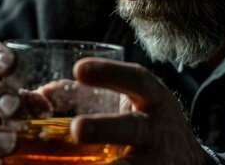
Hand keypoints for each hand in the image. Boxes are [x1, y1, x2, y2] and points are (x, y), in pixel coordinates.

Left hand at [70, 58, 211, 164]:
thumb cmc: (144, 123)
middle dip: (105, 127)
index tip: (79, 69)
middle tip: (77, 128)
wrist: (184, 160)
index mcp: (153, 99)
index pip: (137, 80)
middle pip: (133, 127)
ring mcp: (156, 160)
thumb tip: (39, 95)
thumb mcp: (127, 100)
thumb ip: (84, 95)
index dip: (110, 73)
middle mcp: (157, 130)